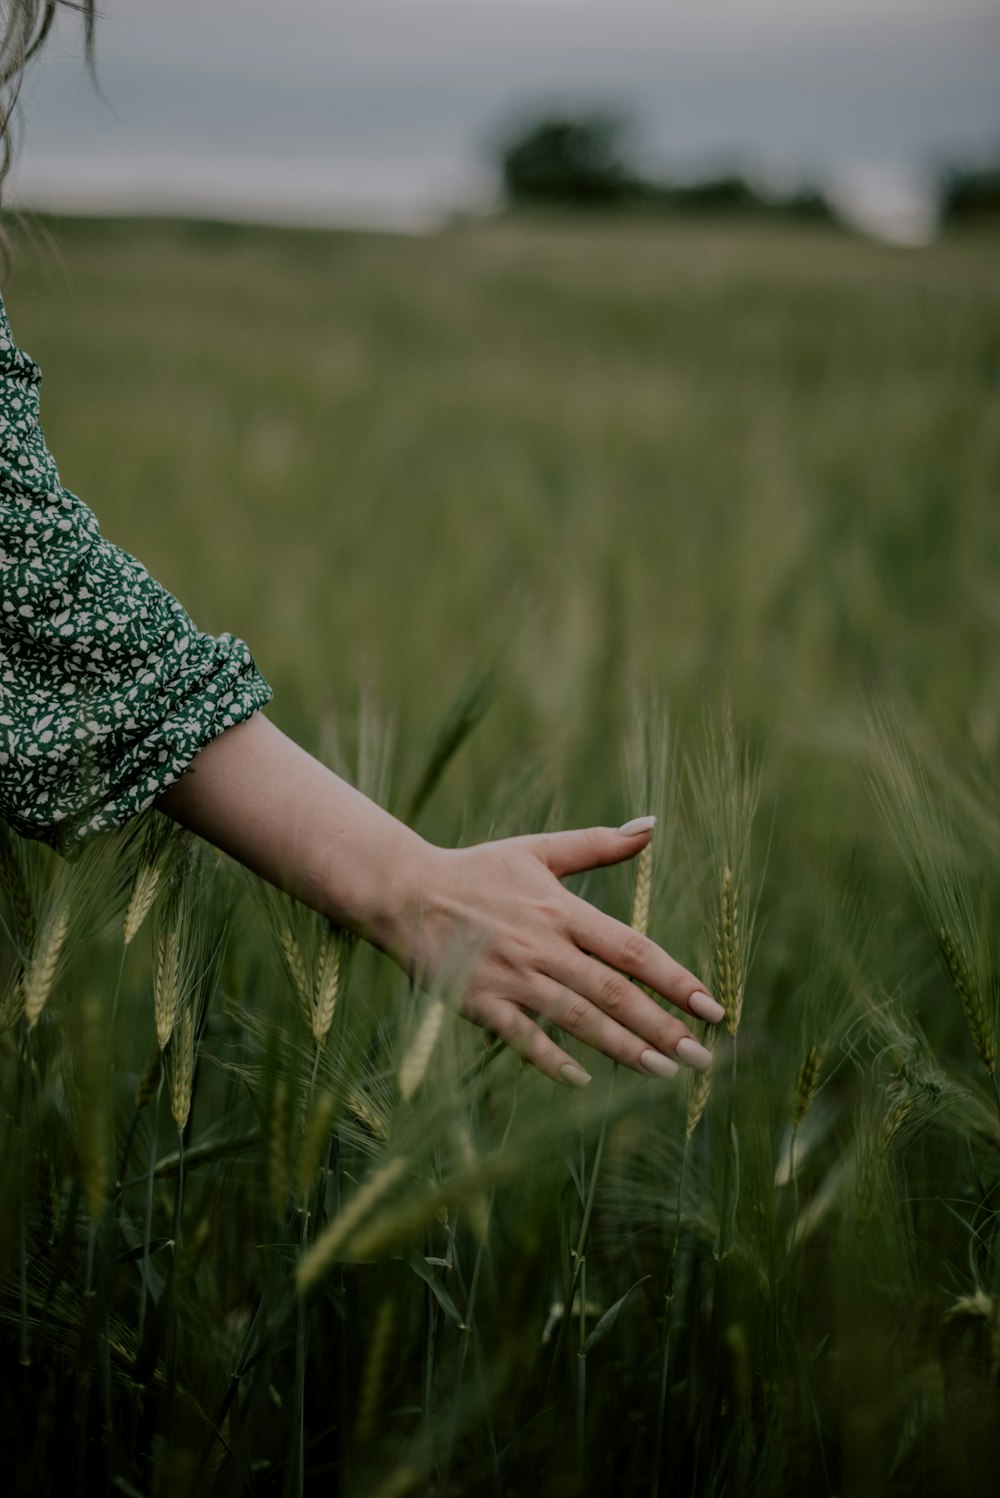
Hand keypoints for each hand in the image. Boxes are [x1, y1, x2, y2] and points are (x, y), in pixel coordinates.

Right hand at [383, 823, 722, 1086]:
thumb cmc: (476, 870)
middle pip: (615, 993)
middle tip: (703, 1057)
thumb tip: (652, 824)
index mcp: (562, 911)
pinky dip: (553, 1060)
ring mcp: (512, 977)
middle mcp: (544, 947)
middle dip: (663, 1027)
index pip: (633, 950)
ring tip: (664, 1071)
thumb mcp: (538, 849)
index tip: (712, 1007)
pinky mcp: (480, 1002)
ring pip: (578, 1019)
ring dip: (624, 1048)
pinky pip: (523, 1038)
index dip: (676, 979)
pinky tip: (584, 1080)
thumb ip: (598, 843)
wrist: (404, 892)